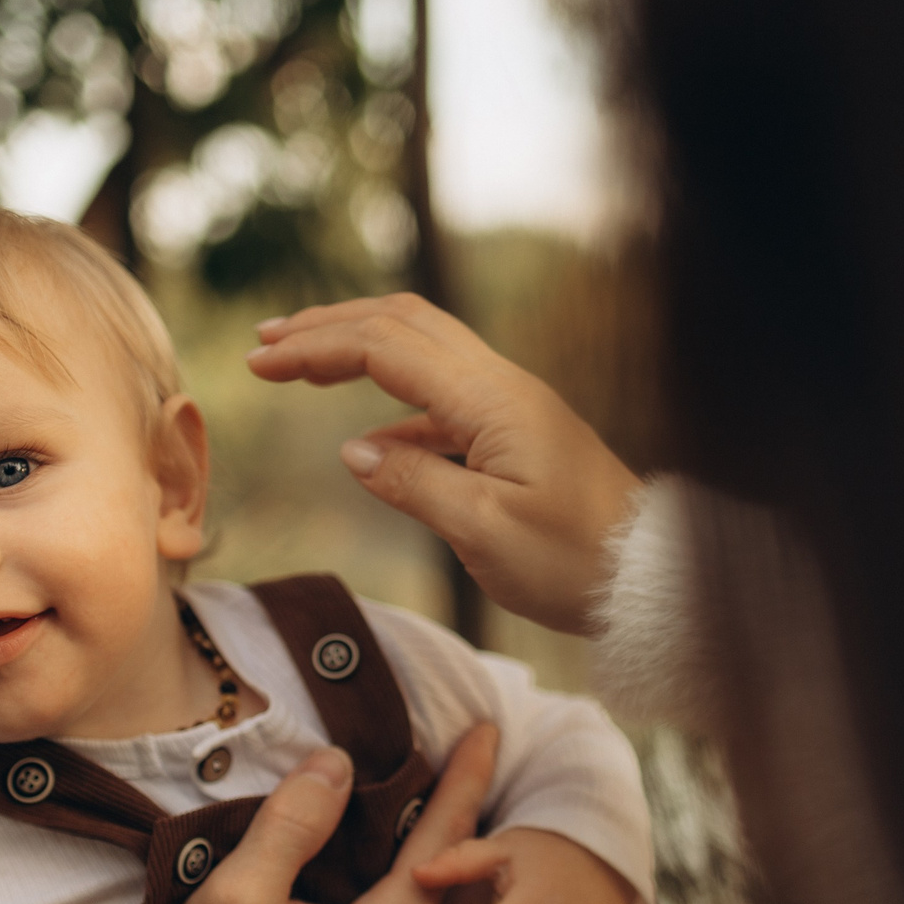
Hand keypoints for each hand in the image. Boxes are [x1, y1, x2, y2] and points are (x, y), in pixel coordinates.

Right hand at [246, 294, 642, 634]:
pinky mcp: (515, 434)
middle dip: (331, 325)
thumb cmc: (574, 562)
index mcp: (491, 400)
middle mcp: (501, 387)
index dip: (317, 348)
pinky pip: (443, 402)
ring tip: (301, 365)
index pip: (386, 348)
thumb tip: (352, 452)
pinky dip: (393, 407)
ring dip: (359, 349)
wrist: (643, 579)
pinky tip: (365, 443)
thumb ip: (413, 485)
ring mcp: (511, 406)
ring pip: (423, 350)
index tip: (259, 363)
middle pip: (404, 324)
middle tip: (268, 340)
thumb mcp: (484, 532)